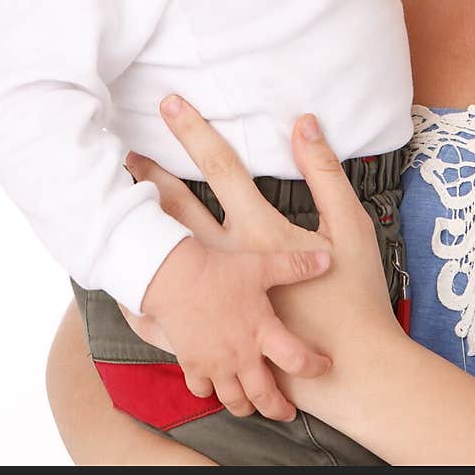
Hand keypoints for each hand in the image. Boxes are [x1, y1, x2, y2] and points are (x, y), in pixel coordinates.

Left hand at [127, 95, 400, 416]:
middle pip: (178, 209)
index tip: (170, 104)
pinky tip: (126, 279)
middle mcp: (228, 263)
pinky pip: (163, 311)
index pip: (220, 167)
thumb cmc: (354, 296)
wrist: (347, 370)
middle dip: (151, 177)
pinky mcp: (214, 330)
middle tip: (128, 154)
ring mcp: (215, 301)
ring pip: (165, 257)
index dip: (194, 132)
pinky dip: (139, 292)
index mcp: (259, 234)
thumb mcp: (350, 227)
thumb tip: (304, 123)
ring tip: (120, 208)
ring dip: (141, 229)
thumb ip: (325, 173)